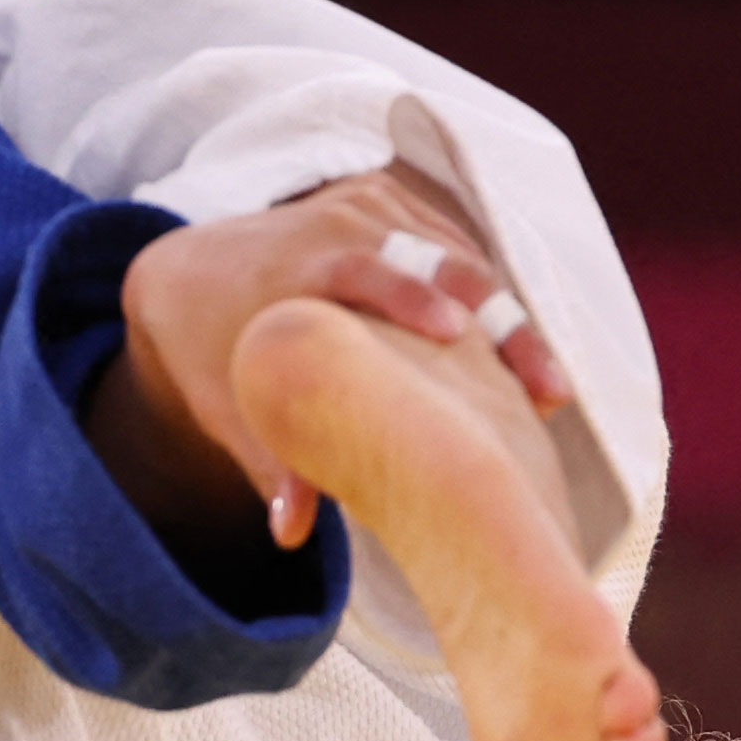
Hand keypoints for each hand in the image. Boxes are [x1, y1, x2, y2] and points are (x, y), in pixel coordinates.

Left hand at [102, 166, 567, 547]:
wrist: (196, 273)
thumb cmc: (214, 351)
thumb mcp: (231, 401)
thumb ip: (268, 460)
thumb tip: (288, 534)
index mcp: (296, 265)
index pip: (359, 269)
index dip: (407, 296)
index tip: (453, 333)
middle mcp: (337, 224)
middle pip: (437, 265)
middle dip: (497, 324)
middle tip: (544, 391)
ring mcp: (370, 206)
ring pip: (462, 261)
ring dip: (507, 322)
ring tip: (543, 392)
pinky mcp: (395, 206)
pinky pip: (458, 252)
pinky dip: (490, 304)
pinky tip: (519, 364)